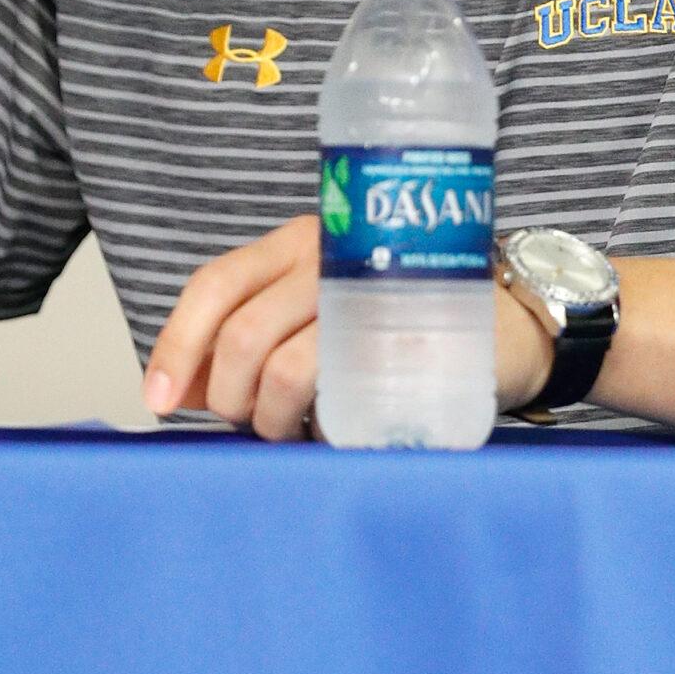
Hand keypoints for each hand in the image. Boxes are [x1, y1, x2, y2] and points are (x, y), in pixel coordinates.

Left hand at [144, 215, 554, 439]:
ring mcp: (377, 291)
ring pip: (291, 367)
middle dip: (230, 397)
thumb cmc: (403, 322)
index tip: (159, 399)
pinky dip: (326, 426)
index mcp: (297, 241)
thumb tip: (178, 392)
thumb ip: (250, 344)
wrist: (514, 325)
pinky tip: (334, 430)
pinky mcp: (417, 335)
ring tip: (293, 432)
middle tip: (250, 423)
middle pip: (244, 334)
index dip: (176, 346)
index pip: (215, 285)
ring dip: (276, 420)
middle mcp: (332, 253)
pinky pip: (349, 388)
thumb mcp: (318, 315)